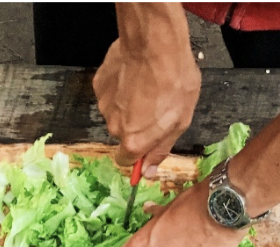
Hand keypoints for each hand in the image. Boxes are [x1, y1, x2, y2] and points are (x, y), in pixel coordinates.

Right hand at [93, 5, 199, 177]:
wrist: (155, 42)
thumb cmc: (174, 80)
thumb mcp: (180, 121)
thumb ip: (161, 149)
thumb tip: (148, 171)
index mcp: (133, 141)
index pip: (126, 161)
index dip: (138, 153)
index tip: (147, 143)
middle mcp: (114, 127)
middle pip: (123, 135)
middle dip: (136, 125)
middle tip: (155, 106)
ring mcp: (104, 105)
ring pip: (116, 113)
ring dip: (129, 105)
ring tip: (147, 87)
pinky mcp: (99, 85)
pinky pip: (110, 94)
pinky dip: (121, 88)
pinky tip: (135, 76)